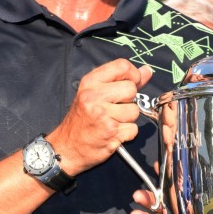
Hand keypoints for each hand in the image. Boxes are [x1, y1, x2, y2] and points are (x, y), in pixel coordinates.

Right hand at [49, 59, 151, 173]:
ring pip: (135, 111)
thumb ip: (121, 80)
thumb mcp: (94, 93)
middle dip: (129, 100)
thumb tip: (146, 71)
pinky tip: (113, 133)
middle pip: (131, 88)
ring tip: (113, 121)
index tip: (132, 83)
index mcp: (90, 83)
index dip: (134, 75)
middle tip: (116, 108)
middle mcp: (94, 97)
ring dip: (128, 119)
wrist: (66, 147)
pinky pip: (133, 129)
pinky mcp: (110, 132)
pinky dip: (126, 133)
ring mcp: (102, 115)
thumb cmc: (81, 120)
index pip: (122, 66)